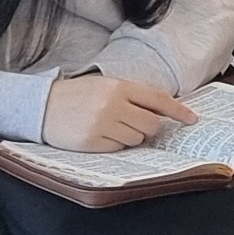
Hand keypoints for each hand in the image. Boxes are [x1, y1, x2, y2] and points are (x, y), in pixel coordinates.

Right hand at [41, 74, 196, 151]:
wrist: (41, 105)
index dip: (178, 111)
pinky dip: (114, 145)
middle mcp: (112, 104)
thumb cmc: (78, 95)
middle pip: (151, 125)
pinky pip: (118, 149)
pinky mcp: (91, 142)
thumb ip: (132, 95)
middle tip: (134, 124)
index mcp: (118, 86)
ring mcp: (101, 124)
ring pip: (137, 139)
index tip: (192, 120)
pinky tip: (99, 135)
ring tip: (110, 126)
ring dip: (131, 136)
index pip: (158, 99)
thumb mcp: (105, 85)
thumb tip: (162, 111)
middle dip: (149, 128)